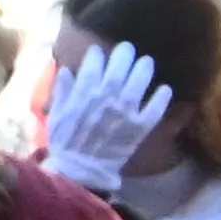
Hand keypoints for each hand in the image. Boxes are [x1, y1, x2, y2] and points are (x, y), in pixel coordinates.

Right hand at [41, 44, 171, 194]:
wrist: (79, 171)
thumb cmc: (65, 143)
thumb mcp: (56, 115)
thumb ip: (62, 92)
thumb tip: (66, 70)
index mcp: (83, 97)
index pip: (92, 68)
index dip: (96, 56)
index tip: (98, 51)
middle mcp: (106, 102)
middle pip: (119, 70)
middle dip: (124, 55)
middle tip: (127, 48)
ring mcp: (124, 115)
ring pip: (138, 85)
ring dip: (144, 70)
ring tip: (147, 62)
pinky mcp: (139, 129)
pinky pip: (154, 110)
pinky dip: (161, 98)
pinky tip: (164, 89)